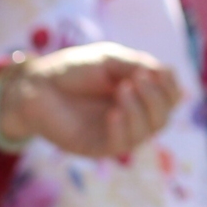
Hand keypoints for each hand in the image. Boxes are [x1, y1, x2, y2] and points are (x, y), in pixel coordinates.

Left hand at [0, 44, 184, 160]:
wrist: (36, 84)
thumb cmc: (73, 70)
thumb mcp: (110, 60)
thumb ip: (136, 66)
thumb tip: (165, 75)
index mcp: (138, 95)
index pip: (170, 98)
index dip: (170, 87)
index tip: (156, 72)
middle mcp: (131, 116)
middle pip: (162, 118)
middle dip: (156, 98)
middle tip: (138, 79)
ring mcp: (114, 133)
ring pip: (146, 132)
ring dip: (140, 109)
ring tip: (123, 88)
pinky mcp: (95, 147)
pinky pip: (119, 144)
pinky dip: (123, 127)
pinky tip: (114, 113)